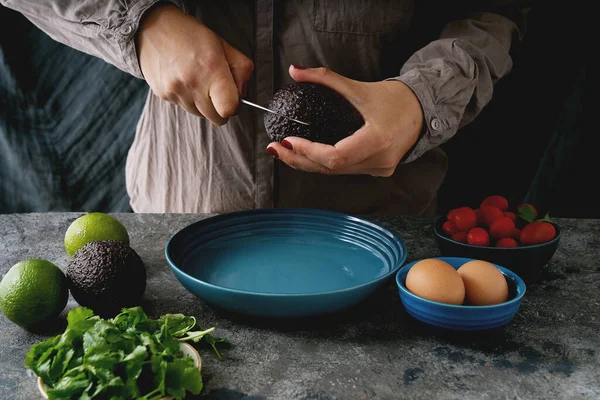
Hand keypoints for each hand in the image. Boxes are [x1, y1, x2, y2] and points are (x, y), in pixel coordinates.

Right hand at [136, 4, 253, 124]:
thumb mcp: (223, 45)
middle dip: (220, 107)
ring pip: (200, 115)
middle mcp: (192, 83)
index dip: (234, 106)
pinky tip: (184, 80)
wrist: (151, 28)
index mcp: (211, 69)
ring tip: (198, 80)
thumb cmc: (190, 35)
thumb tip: (243, 94)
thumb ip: (241, 70)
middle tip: (216, 89)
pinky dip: (188, 99)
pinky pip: (184, 108)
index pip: (229, 109)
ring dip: (203, 104)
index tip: (233, 97)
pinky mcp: (164, 95)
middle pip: (216, 118)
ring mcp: (176, 91)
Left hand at [267, 66, 423, 176]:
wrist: (424, 110)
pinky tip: (307, 157)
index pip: (335, 157)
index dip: (308, 152)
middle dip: (299, 159)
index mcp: (376, 141)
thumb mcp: (359, 87)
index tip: (287, 141)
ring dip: (309, 164)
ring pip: (336, 173)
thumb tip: (295, 70)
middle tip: (275, 149)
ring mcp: (379, 169)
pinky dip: (325, 164)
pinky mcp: (378, 171)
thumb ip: (326, 79)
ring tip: (285, 152)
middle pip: (331, 169)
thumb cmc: (397, 99)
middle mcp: (378, 161)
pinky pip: (346, 171)